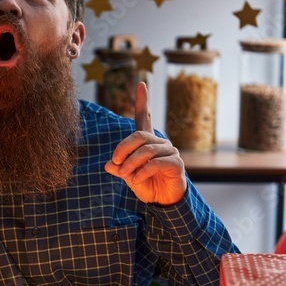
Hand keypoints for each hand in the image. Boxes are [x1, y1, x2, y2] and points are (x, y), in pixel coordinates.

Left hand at [105, 82, 186, 205]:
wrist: (163, 202)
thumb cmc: (147, 186)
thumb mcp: (128, 176)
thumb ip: (119, 168)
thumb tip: (108, 164)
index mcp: (147, 142)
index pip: (144, 118)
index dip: (142, 101)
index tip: (141, 83)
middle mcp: (160, 143)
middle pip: (139, 136)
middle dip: (123, 150)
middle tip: (116, 165)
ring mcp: (170, 152)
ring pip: (146, 150)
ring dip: (131, 164)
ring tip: (125, 176)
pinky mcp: (176, 163)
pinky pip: (156, 163)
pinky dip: (142, 172)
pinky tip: (136, 180)